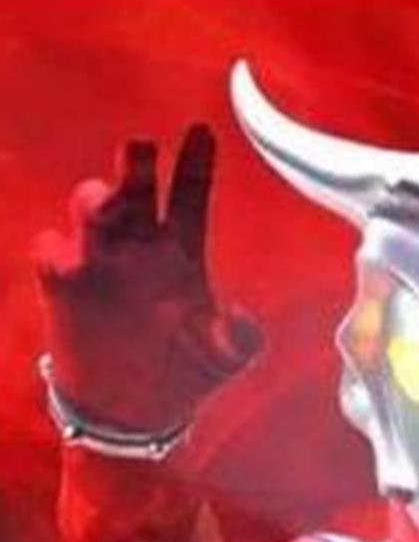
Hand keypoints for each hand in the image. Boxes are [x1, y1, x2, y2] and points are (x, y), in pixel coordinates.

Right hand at [35, 125, 262, 431]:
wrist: (134, 410)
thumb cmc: (187, 374)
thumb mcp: (226, 358)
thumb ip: (242, 338)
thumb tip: (238, 317)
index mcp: (183, 253)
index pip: (190, 197)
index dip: (195, 165)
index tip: (202, 131)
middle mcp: (141, 248)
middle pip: (138, 191)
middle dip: (137, 165)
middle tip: (142, 146)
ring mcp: (101, 263)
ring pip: (91, 211)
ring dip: (96, 201)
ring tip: (105, 202)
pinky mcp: (65, 286)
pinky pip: (52, 251)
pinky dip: (58, 250)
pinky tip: (70, 261)